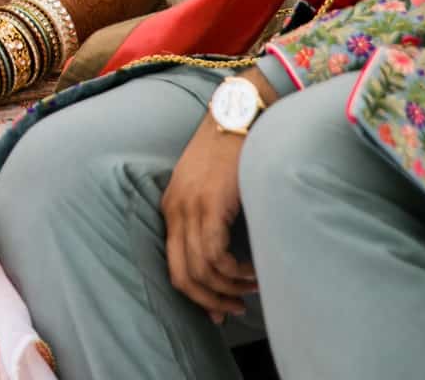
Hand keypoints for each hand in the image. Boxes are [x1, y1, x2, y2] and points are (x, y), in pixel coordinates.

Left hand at [161, 119, 257, 321]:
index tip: (219, 310)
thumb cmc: (232, 151)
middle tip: (235, 309)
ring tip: (252, 286)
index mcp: (172, 207)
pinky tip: (252, 270)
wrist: (238, 114)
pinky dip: (233, 271)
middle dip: (209, 300)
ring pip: (201, 270)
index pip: (173, 265)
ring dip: (229, 287)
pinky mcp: (209, 204)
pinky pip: (214, 254)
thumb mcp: (212, 187)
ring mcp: (189, 207)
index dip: (196, 295)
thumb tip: (224, 262)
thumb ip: (211, 218)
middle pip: (182, 276)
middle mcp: (175, 210)